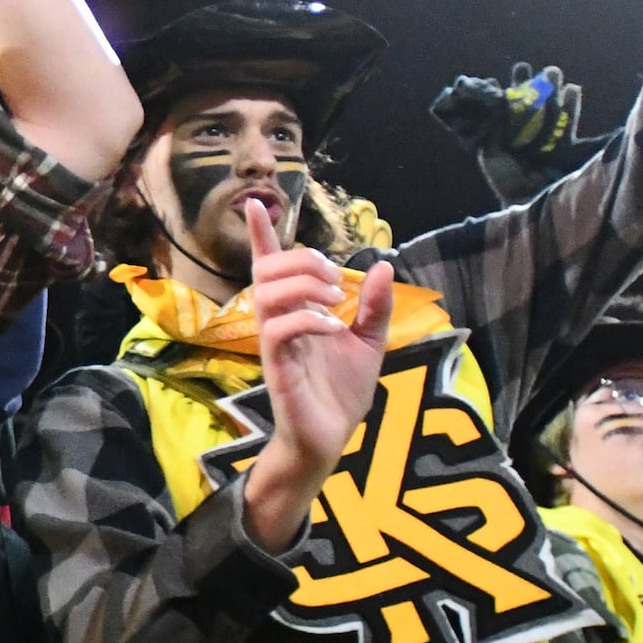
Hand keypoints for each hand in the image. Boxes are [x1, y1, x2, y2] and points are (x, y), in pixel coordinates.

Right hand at [238, 197, 396, 552]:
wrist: (332, 438)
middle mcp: (278, 323)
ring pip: (267, 294)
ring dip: (304, 286)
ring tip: (336, 302)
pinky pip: (280, 330)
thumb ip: (376, 307)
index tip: (257, 204)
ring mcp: (275, 344)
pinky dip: (309, 319)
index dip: (263, 235)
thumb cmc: (340, 392)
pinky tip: (334, 328)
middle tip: (337, 281)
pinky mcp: (278, 368)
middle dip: (303, 261)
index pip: (271, 267)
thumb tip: (385, 266)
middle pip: (267, 271)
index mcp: (295, 313)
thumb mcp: (369, 342)